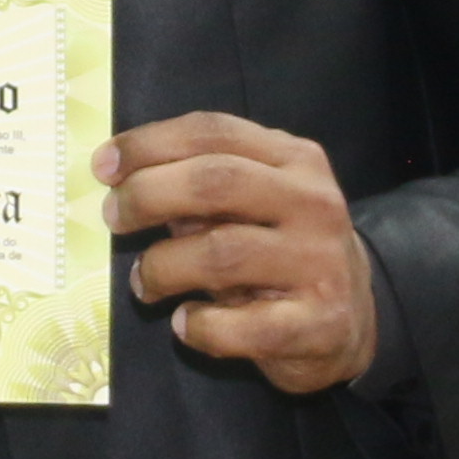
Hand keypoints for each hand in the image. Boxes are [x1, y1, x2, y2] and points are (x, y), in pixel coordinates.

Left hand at [102, 113, 380, 396]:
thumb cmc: (283, 251)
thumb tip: (125, 184)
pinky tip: (186, 323)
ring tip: (145, 283)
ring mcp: (319, 264)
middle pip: (216, 182)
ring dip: (163, 266)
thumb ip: (203, 188)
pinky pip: (240, 326)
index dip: (150, 144)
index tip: (104, 165)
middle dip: (148, 196)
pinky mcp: (317, 324)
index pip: (214, 132)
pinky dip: (199, 326)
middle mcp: (313, 203)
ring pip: (221, 252)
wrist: (354, 320)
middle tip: (113, 219)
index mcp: (295, 159)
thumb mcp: (256, 204)